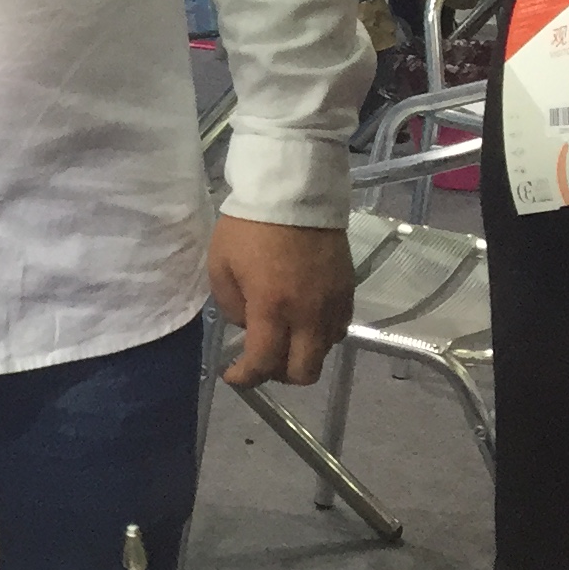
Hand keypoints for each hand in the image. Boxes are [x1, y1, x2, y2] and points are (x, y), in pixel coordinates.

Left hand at [209, 214, 355, 386]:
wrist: (294, 191)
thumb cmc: (248, 226)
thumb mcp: (221, 264)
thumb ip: (231, 305)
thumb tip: (248, 325)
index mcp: (272, 309)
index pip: (264, 363)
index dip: (245, 378)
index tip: (232, 376)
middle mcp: (308, 315)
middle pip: (303, 372)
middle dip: (278, 375)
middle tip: (261, 360)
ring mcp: (332, 304)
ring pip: (324, 352)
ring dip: (301, 354)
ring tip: (283, 338)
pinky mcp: (348, 290)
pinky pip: (339, 328)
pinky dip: (321, 335)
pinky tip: (304, 321)